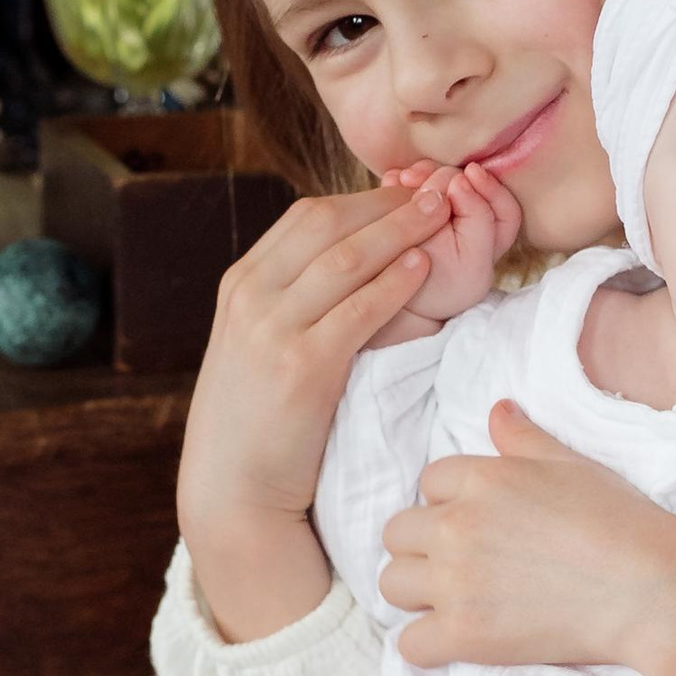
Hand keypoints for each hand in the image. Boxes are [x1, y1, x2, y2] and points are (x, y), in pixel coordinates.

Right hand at [176, 184, 445, 640]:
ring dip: (400, 230)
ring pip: (346, 258)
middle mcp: (251, 296)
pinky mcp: (301, 366)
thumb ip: (291, 302)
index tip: (408, 190)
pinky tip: (424, 267)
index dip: (364, 198)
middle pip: (328, 223)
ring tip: (444, 212)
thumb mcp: (258, 346)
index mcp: (241, 284)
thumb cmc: (259, 421)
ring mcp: (272, 329)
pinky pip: (357, 311)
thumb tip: (349, 267)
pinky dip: (394, 283)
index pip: (306, 217)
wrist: (232, 489)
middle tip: (438, 186)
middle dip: (388, 203)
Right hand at [373, 159, 519, 336]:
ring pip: (439, 181)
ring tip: (404, 180)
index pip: (503, 206)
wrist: (392, 300)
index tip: (468, 174)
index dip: (490, 186)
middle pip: (467, 186)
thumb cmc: (436, 286)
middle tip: (421, 183)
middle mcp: (467, 223)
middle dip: (447, 178)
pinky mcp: (409, 208)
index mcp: (491, 239)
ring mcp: (436, 213)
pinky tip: (392, 181)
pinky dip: (402, 180)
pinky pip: (410, 185)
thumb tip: (461, 179)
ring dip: (423, 174)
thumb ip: (476, 217)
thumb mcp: (469, 258)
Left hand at [379, 402, 675, 675]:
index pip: (430, 482)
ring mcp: (455, 582)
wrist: (646, 589)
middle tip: (460, 565)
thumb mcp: (571, 464)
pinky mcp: (464, 634)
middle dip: (423, 547)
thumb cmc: (619, 521)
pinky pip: (409, 644)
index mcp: (481, 479)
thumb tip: (497, 411)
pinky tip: (454, 641)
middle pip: (397, 534)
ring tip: (452, 601)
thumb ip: (524, 439)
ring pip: (391, 585)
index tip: (480, 524)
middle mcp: (456, 526)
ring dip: (416, 593)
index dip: (451, 503)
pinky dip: (426, 645)